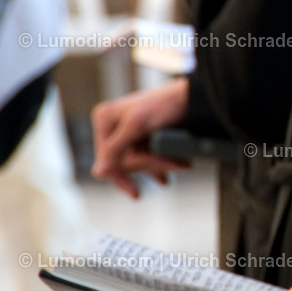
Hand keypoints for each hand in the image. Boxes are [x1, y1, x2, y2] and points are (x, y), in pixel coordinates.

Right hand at [90, 78, 190, 197]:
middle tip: (166, 178)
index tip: (136, 194)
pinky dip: (159, 163)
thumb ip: (116, 148)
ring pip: (137, 161)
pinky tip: (170, 170)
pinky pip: (146, 156)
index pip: (105, 160)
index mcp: (104, 119)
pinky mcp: (144, 134)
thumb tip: (98, 172)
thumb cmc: (166, 104)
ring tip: (176, 168)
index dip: (121, 177)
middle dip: (147, 167)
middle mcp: (112, 124)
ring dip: (156, 167)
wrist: (193, 96)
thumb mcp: (138, 125)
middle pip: (123, 162)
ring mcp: (128, 130)